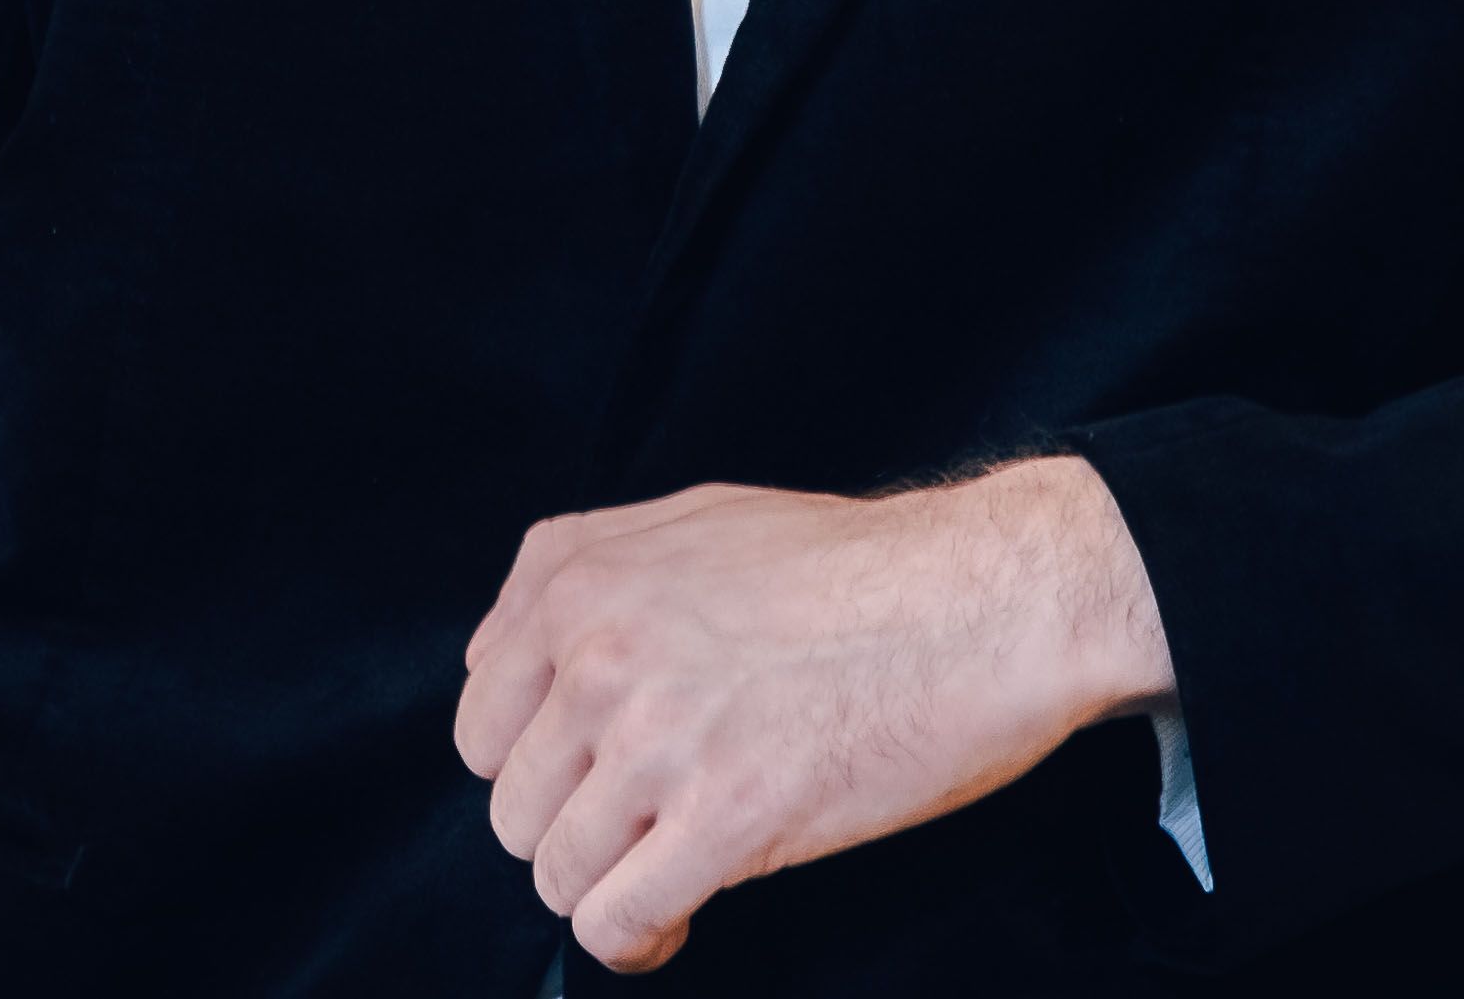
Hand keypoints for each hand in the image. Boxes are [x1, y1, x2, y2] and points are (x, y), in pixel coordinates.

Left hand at [453, 457, 1173, 972]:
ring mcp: (654, 737)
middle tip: (641, 830)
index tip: (588, 781)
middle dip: (571, 831)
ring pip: (555, 870)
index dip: (536, 764)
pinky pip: (616, 919)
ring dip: (607, 888)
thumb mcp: (693, 524)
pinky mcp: (724, 816)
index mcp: (576, 577)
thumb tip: (519, 657)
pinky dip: (637, 938)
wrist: (982, 602)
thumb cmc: (858, 567)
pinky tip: (680, 916)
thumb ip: (591, 580)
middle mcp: (595, 651)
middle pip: (510, 803)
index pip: (481, 718)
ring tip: (665, 874)